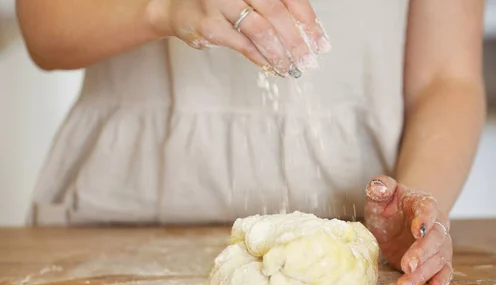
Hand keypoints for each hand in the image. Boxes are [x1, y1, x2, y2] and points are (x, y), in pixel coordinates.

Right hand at [150, 0, 330, 76]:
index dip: (307, 19)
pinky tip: (272, 67)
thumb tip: (307, 35)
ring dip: (280, 53)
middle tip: (309, 60)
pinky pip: (242, 45)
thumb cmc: (220, 2)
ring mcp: (219, 2)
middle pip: (276, 11)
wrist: (175, 6)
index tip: (320, 41)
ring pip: (259, 29)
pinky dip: (260, 58)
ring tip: (292, 67)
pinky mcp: (208, 25)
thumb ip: (274, 8)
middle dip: (296, 39)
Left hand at [364, 176, 452, 284]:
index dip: (424, 220)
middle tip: (407, 266)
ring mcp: (438, 244)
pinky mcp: (434, 260)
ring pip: (438, 258)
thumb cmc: (389, 205)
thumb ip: (380, 187)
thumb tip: (379, 186)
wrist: (399, 217)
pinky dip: (442, 280)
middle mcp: (436, 224)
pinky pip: (444, 270)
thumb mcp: (380, 194)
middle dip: (422, 253)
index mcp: (424, 204)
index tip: (417, 231)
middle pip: (435, 238)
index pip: (428, 209)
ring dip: (424, 273)